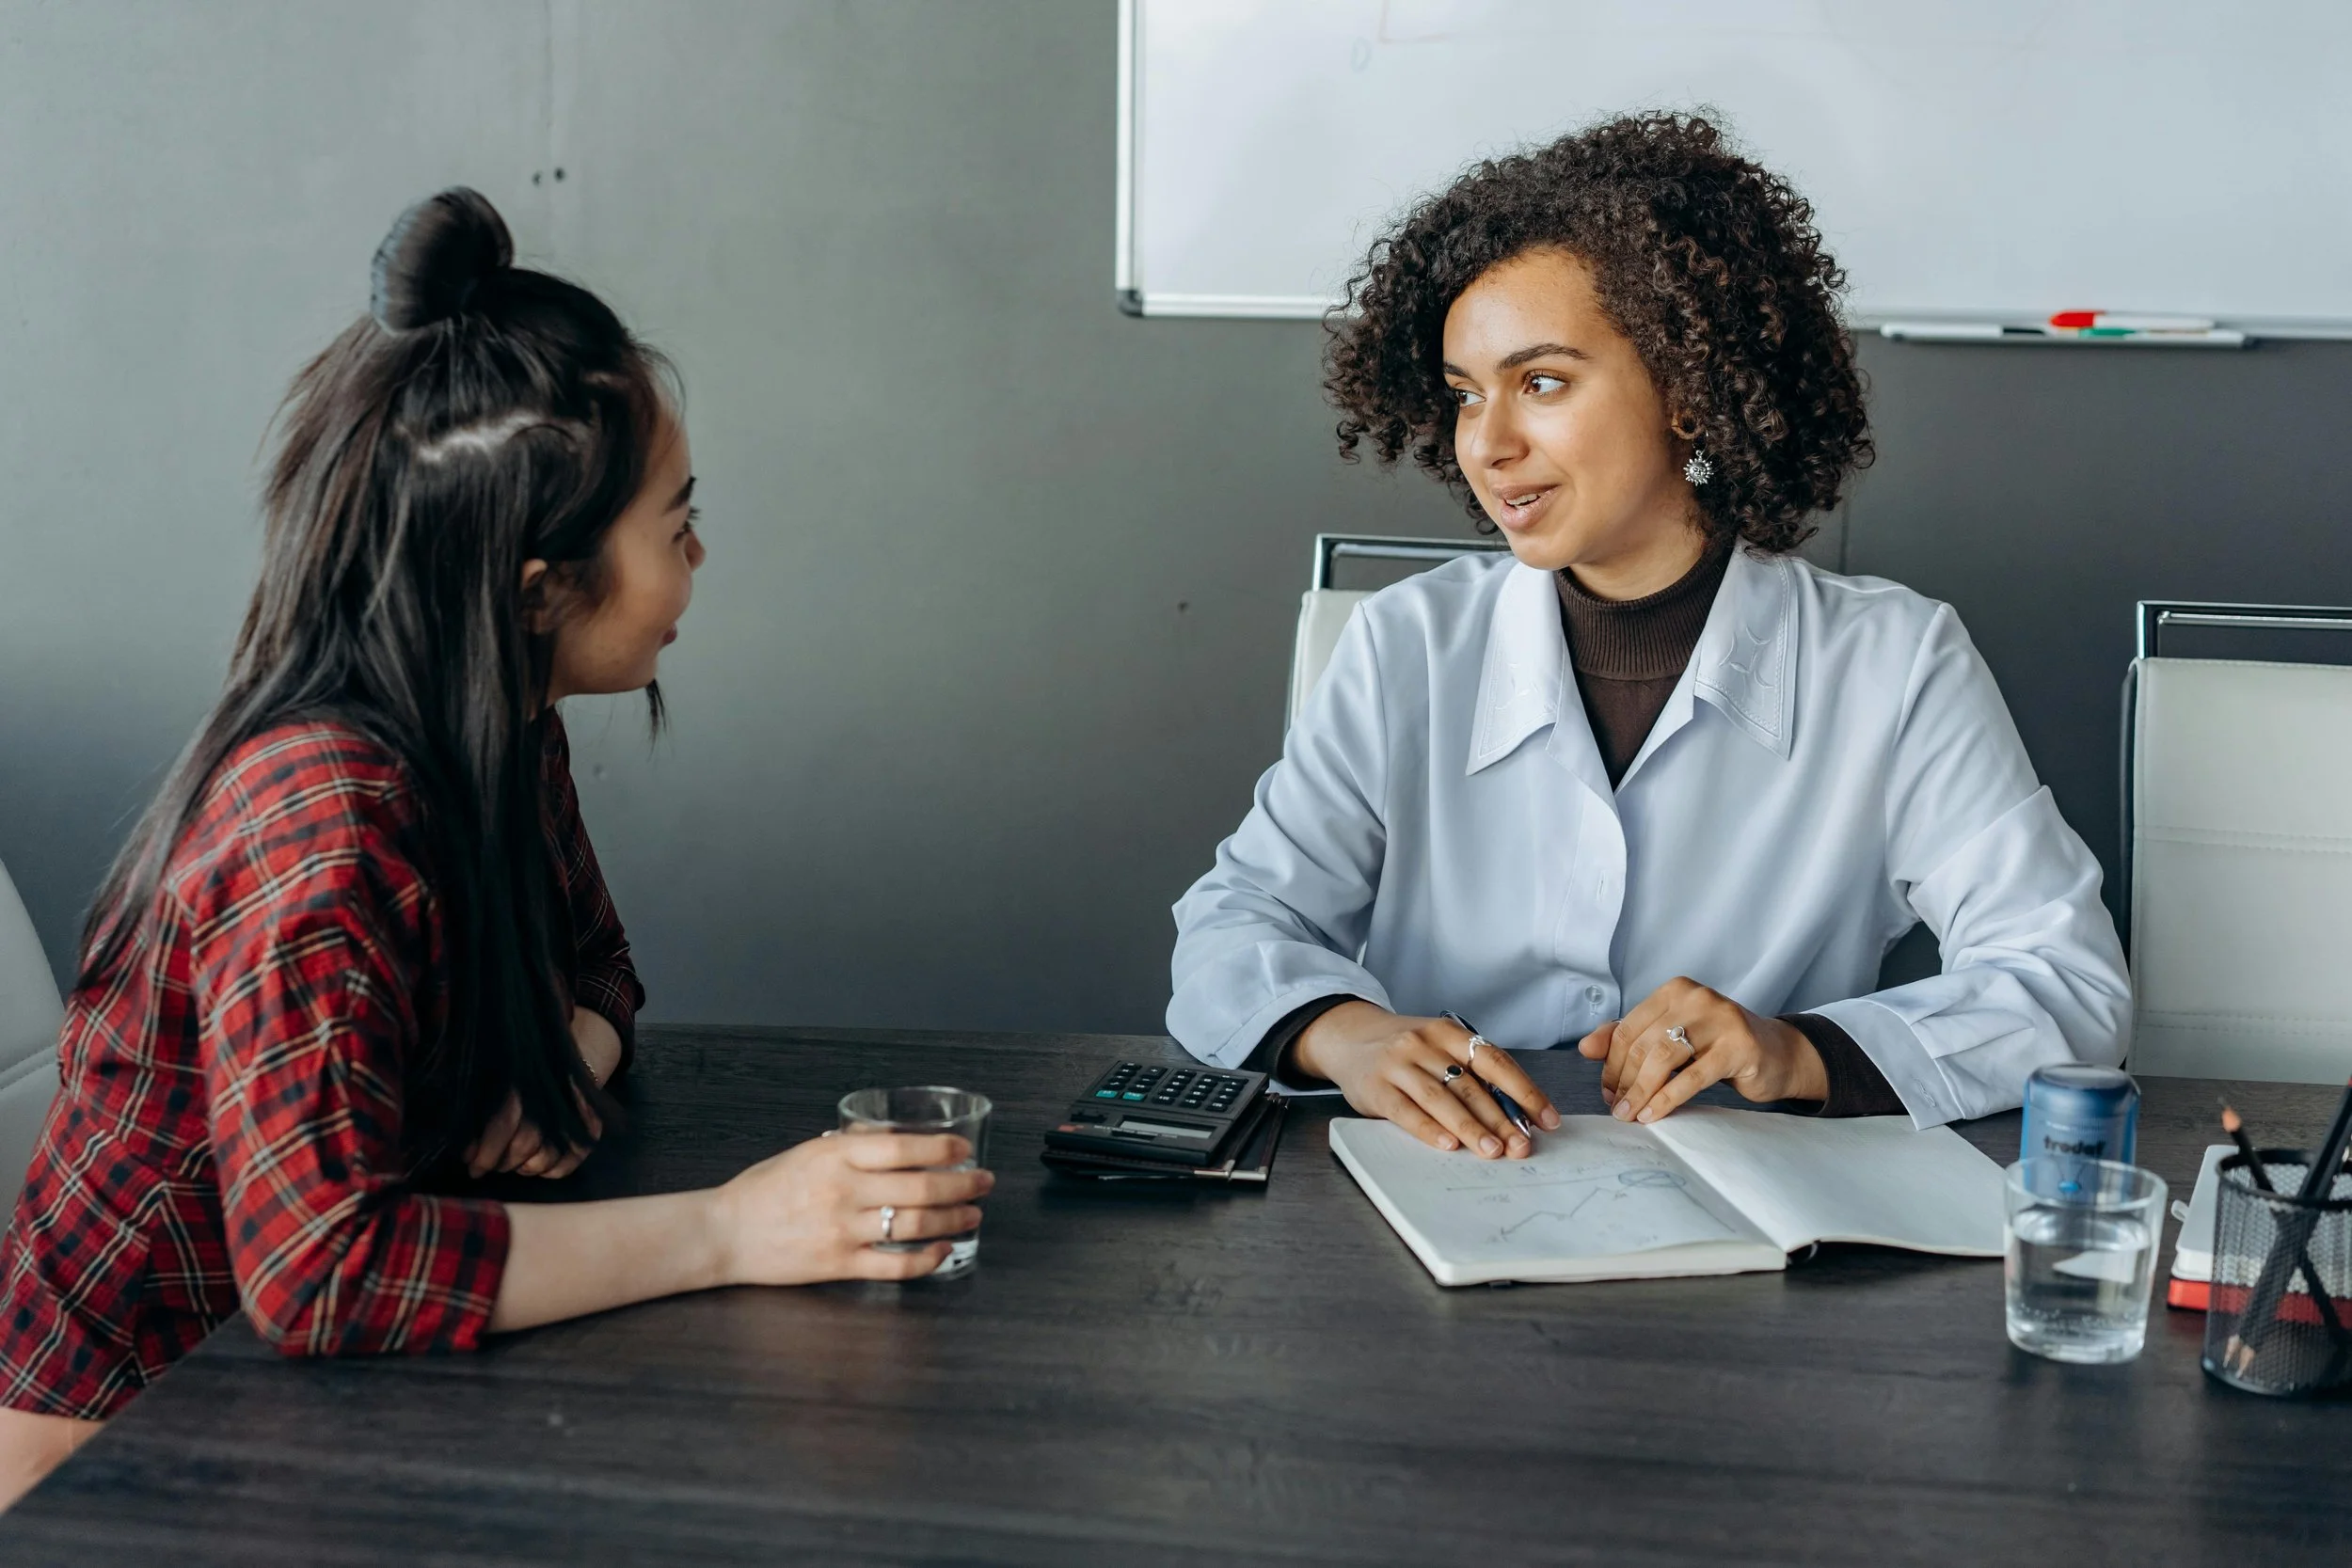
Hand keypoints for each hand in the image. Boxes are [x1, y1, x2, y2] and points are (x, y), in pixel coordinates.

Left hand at [465, 1086, 602, 1179]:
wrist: (574, 1053)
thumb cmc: (521, 1073)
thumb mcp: (494, 1080)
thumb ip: (476, 1109)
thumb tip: (466, 1150)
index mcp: (522, 1082)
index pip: (503, 1124)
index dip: (485, 1152)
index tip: (471, 1166)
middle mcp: (550, 1099)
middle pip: (523, 1145)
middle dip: (501, 1162)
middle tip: (488, 1165)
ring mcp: (574, 1113)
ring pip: (545, 1159)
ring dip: (524, 1168)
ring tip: (513, 1164)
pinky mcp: (591, 1125)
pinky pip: (571, 1160)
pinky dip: (553, 1171)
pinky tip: (537, 1166)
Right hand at [710, 1132, 993, 1284]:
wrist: (724, 1232)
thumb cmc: (763, 1189)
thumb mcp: (805, 1153)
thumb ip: (850, 1147)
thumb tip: (896, 1138)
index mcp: (834, 1156)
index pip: (902, 1147)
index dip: (941, 1149)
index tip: (964, 1149)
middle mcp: (842, 1191)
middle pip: (919, 1187)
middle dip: (962, 1185)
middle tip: (984, 1182)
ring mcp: (842, 1230)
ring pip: (913, 1225)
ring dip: (952, 1219)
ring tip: (972, 1214)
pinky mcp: (838, 1264)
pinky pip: (894, 1265)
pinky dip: (925, 1259)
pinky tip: (942, 1250)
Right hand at [1293, 1001, 1560, 1158]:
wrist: (1348, 1037)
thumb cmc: (1406, 1050)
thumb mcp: (1439, 1048)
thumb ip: (1471, 1074)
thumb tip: (1517, 1115)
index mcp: (1450, 1033)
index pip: (1496, 1062)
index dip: (1525, 1092)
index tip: (1547, 1120)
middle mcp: (1425, 1044)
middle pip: (1471, 1085)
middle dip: (1501, 1119)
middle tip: (1522, 1146)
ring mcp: (1399, 1064)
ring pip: (1441, 1098)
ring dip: (1470, 1127)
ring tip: (1492, 1150)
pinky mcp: (1376, 1087)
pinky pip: (1406, 1111)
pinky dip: (1429, 1129)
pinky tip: (1448, 1144)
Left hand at [1578, 977, 1826, 1123]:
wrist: (1775, 1054)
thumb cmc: (1717, 1046)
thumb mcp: (1672, 1036)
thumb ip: (1630, 1037)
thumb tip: (1585, 1047)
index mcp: (1675, 991)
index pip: (1628, 1028)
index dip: (1610, 1064)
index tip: (1607, 1092)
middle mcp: (1696, 998)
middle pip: (1643, 1044)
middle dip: (1624, 1081)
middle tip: (1617, 1108)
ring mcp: (1721, 1019)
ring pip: (1663, 1058)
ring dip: (1640, 1092)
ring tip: (1630, 1115)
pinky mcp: (1739, 1047)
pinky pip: (1692, 1077)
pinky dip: (1667, 1099)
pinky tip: (1653, 1115)